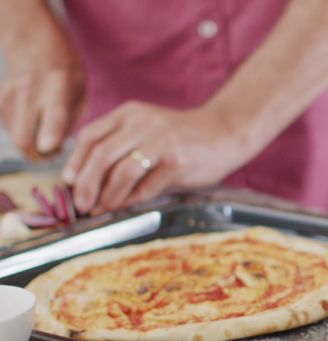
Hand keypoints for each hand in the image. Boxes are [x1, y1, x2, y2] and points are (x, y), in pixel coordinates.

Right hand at [0, 21, 83, 158]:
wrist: (33, 43)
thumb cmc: (66, 72)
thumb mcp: (81, 91)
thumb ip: (71, 121)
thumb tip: (54, 149)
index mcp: (59, 85)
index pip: (54, 114)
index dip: (50, 134)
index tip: (49, 147)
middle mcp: (31, 90)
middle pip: (23, 137)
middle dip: (38, 155)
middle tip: (52, 152)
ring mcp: (9, 94)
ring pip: (15, 136)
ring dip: (30, 143)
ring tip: (45, 131)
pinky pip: (7, 127)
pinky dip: (20, 131)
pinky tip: (31, 120)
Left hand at [63, 102, 251, 214]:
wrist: (227, 132)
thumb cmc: (186, 136)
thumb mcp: (149, 129)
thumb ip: (124, 144)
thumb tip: (93, 180)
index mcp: (130, 113)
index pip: (90, 136)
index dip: (75, 162)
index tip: (70, 183)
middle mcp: (143, 124)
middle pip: (101, 155)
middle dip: (86, 184)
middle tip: (82, 204)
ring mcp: (161, 142)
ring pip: (121, 172)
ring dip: (107, 196)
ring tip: (102, 210)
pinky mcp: (177, 162)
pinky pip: (147, 185)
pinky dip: (132, 200)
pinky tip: (126, 208)